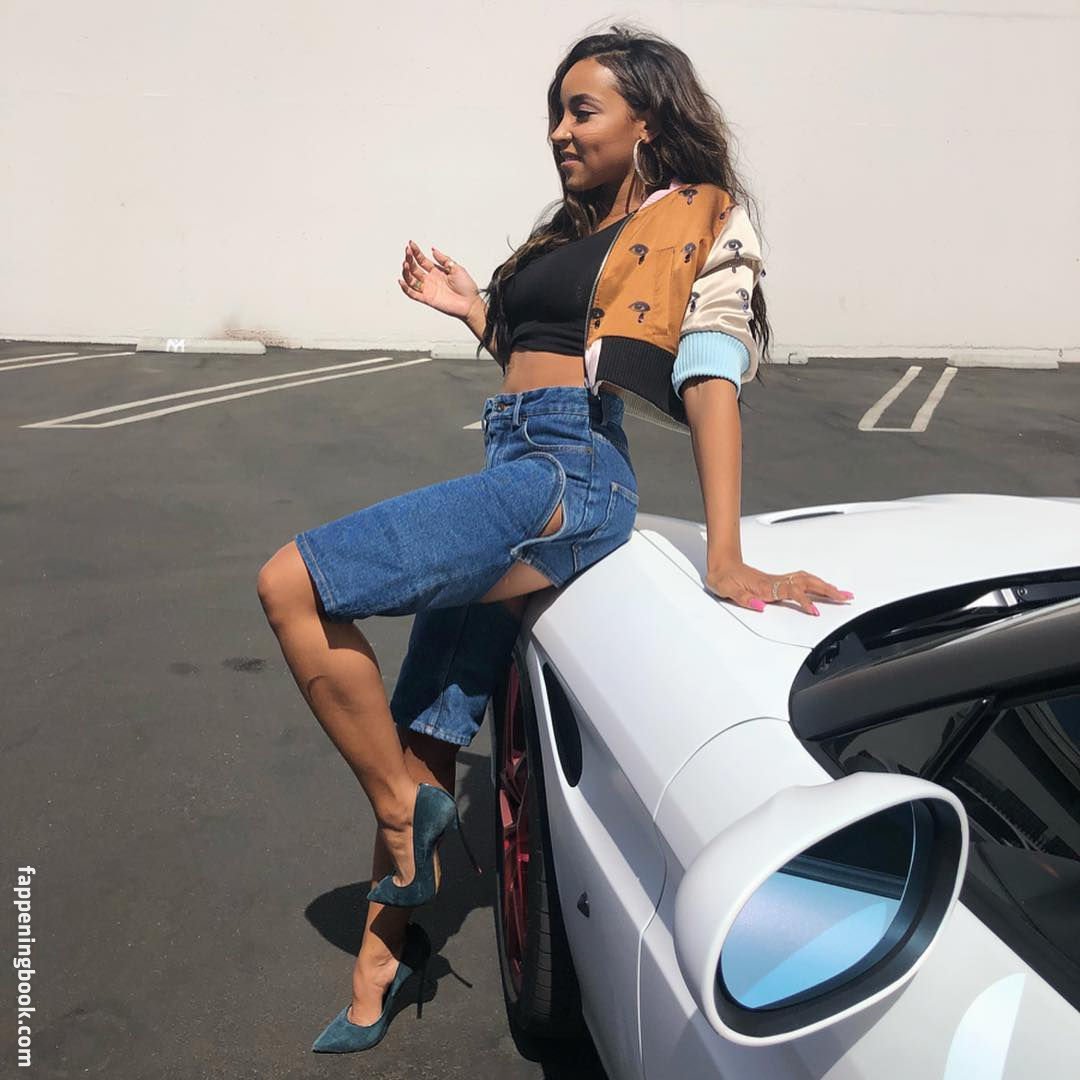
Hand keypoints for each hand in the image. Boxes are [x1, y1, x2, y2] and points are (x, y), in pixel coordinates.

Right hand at [398, 239, 480, 318]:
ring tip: (405, 263)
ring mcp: (428, 289)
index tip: (411, 244)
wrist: (471, 303)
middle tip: (407, 251)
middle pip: (415, 268)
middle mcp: (430, 280)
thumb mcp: (456, 267)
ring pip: (411, 280)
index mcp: (436, 272)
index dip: (416, 252)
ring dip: (406, 272)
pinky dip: (406, 288)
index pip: (422, 260)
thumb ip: (444, 259)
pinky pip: (413, 294)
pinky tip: (401, 281)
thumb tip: (433, 249)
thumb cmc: (466, 287)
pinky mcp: (428, 299)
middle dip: (409, 259)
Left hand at [704, 561, 853, 615]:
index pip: (791, 592)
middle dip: (827, 590)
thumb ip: (743, 598)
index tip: (815, 611)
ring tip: (842, 594)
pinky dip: (816, 584)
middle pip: (807, 583)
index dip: (804, 601)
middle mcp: (775, 581)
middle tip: (846, 597)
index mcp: (765, 586)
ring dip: (825, 586)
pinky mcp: (777, 581)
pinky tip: (823, 588)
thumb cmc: (723, 577)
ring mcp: (777, 580)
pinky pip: (802, 581)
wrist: (720, 564)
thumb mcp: (725, 589)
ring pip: (807, 580)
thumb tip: (759, 606)